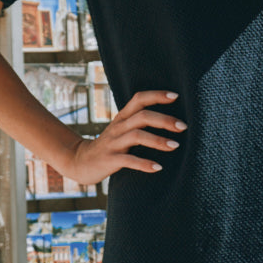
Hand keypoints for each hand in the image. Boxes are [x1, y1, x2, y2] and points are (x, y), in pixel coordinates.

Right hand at [65, 89, 185, 183]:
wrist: (79, 161)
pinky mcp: (109, 160)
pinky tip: (158, 168)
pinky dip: (144, 164)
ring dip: (158, 140)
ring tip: (175, 146)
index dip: (157, 95)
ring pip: (136, 136)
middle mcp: (118, 127)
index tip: (175, 96)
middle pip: (142, 116)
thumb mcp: (122, 130)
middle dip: (164, 120)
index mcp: (122, 117)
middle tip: (183, 126)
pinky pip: (128, 160)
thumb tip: (170, 120)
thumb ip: (140, 123)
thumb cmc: (109, 146)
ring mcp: (113, 143)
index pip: (139, 99)